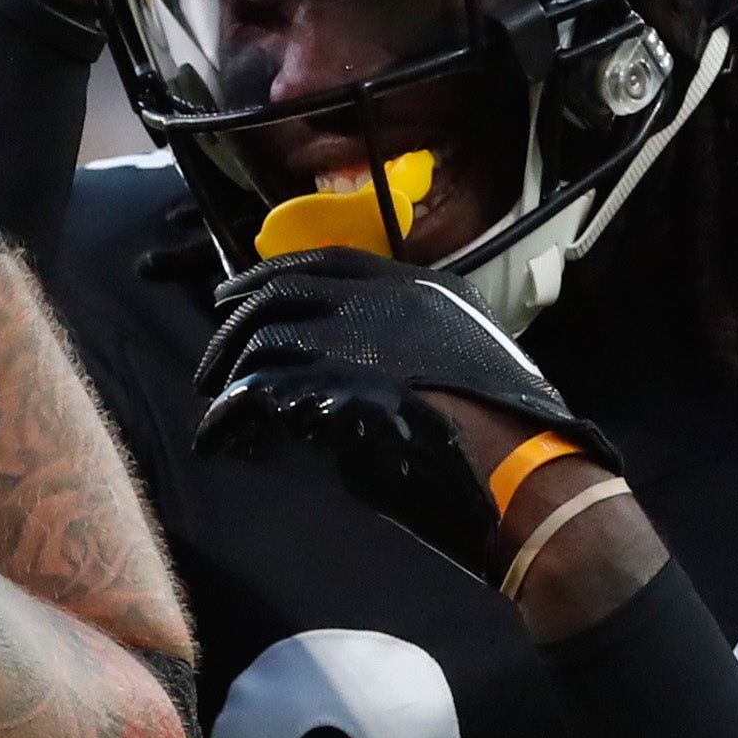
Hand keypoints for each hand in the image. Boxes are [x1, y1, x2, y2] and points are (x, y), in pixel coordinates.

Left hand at [190, 249, 617, 571]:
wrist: (525, 474)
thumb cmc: (506, 436)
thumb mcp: (461, 364)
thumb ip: (407, 350)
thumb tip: (353, 367)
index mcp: (419, 290)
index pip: (326, 262)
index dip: (270, 275)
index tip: (237, 293)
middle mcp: (384, 302)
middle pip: (280, 294)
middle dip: (235, 324)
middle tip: (212, 360)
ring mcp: (357, 340)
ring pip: (263, 341)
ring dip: (230, 375)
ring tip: (219, 406)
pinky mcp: (330, 390)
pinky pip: (255, 393)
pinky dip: (230, 417)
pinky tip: (221, 439)